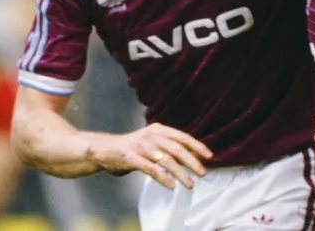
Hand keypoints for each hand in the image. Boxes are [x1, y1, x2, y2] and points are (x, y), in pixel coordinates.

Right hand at [86, 123, 212, 189]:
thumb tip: (194, 157)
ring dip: (180, 173)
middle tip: (203, 173)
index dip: (197, 146)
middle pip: (177, 149)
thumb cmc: (134, 148)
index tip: (209, 156)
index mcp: (159, 129)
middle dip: (192, 162)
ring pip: (165, 160)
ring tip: (190, 184)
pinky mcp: (131, 157)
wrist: (104, 149)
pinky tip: (171, 185)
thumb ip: (171, 148)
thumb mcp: (154, 143)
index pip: (182, 137)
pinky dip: (162, 177)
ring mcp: (140, 145)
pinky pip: (150, 169)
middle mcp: (151, 135)